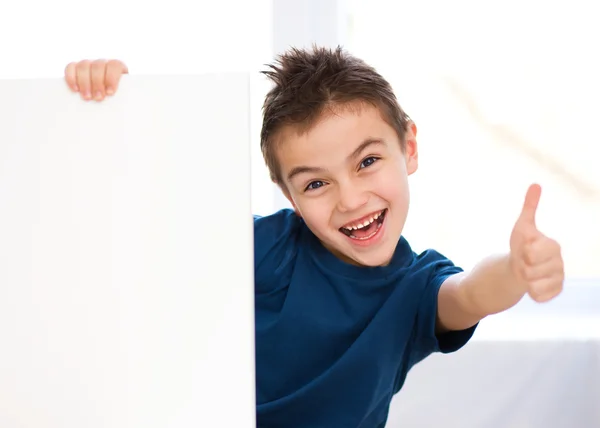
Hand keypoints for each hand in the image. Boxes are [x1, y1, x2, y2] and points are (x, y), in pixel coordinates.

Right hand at [64, 59, 127, 100]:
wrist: (106, 100)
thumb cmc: (118, 99)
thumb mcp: (123, 96)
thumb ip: (122, 96)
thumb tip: (125, 106)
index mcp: (117, 67)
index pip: (114, 65)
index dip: (111, 77)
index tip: (110, 92)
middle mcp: (102, 63)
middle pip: (98, 66)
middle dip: (97, 83)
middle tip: (98, 98)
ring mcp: (88, 64)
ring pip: (84, 66)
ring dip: (85, 82)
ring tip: (87, 98)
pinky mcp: (75, 68)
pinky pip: (70, 67)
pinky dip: (71, 77)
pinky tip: (75, 89)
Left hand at [509, 184, 563, 301]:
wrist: (518, 268)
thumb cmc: (521, 246)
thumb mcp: (522, 226)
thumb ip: (529, 207)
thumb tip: (535, 184)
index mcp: (554, 246)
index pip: (534, 252)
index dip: (524, 252)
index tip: (524, 249)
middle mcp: (560, 263)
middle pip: (531, 270)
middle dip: (522, 266)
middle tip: (524, 262)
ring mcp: (559, 279)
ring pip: (534, 284)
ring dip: (525, 280)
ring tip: (527, 273)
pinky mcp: (555, 293)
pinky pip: (538, 297)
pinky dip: (530, 292)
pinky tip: (531, 285)